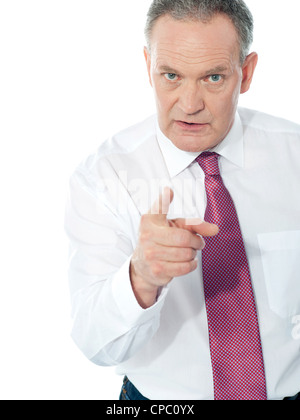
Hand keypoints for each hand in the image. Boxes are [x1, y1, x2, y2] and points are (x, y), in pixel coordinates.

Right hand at [130, 187, 218, 307]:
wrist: (142, 266)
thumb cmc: (159, 241)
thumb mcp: (173, 226)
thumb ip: (193, 224)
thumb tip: (214, 229)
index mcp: (149, 220)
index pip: (158, 208)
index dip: (164, 199)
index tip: (169, 191)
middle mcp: (147, 235)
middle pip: (184, 238)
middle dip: (197, 241)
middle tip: (198, 242)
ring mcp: (151, 254)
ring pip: (186, 253)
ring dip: (193, 254)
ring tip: (189, 252)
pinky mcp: (157, 269)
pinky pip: (184, 267)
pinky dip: (191, 264)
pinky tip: (187, 261)